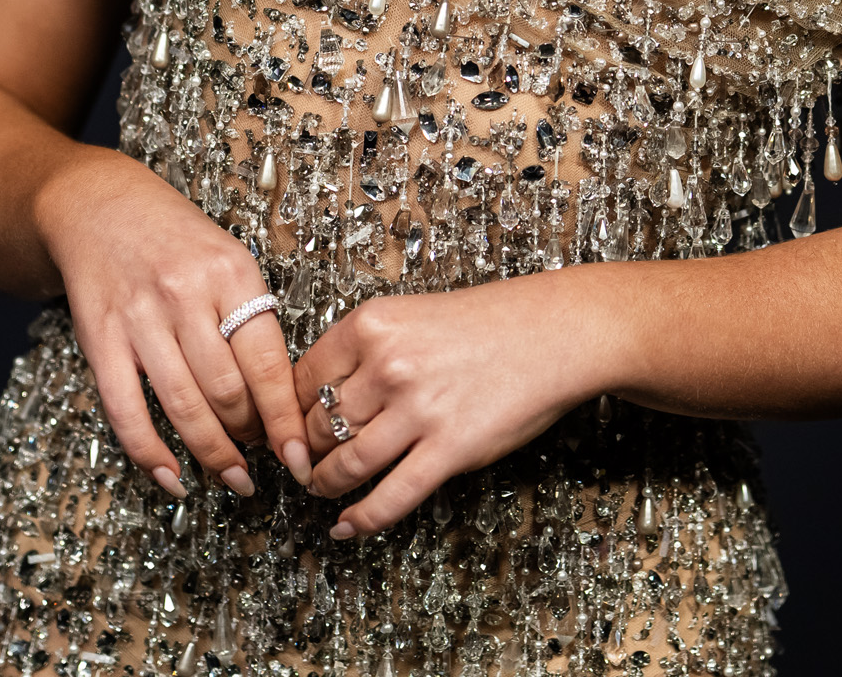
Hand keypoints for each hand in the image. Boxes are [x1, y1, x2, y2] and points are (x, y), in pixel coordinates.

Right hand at [38, 148, 314, 499]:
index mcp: (231, 273)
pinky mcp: (100, 340)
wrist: (98, 206)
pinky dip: (150, 455)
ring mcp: (140, 319)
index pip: (267, 363)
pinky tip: (173, 478)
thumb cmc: (176, 241)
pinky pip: (127, 411)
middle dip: (251, 437)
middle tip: (263, 457)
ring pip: (184, 407)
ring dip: (213, 454)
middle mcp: (186, 295)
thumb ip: (252, 318)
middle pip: (228, 391)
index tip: (300, 458)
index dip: (285, 420)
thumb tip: (281, 396)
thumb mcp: (228, 259)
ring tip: (235, 478)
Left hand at [292, 271, 634, 538]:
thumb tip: (318, 396)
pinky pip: (392, 496)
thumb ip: (365, 351)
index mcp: (371, 326)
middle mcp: (387, 366)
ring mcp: (418, 410)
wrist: (554, 333)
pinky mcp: (449, 450)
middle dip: (305, 452)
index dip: (288, 412)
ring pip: (345, 464)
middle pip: (318, 425)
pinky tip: (346, 527)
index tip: (288, 429)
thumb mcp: (410, 316)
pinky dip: (362, 518)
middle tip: (302, 465)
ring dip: (325, 485)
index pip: (302, 379)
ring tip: (322, 490)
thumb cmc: (486, 324)